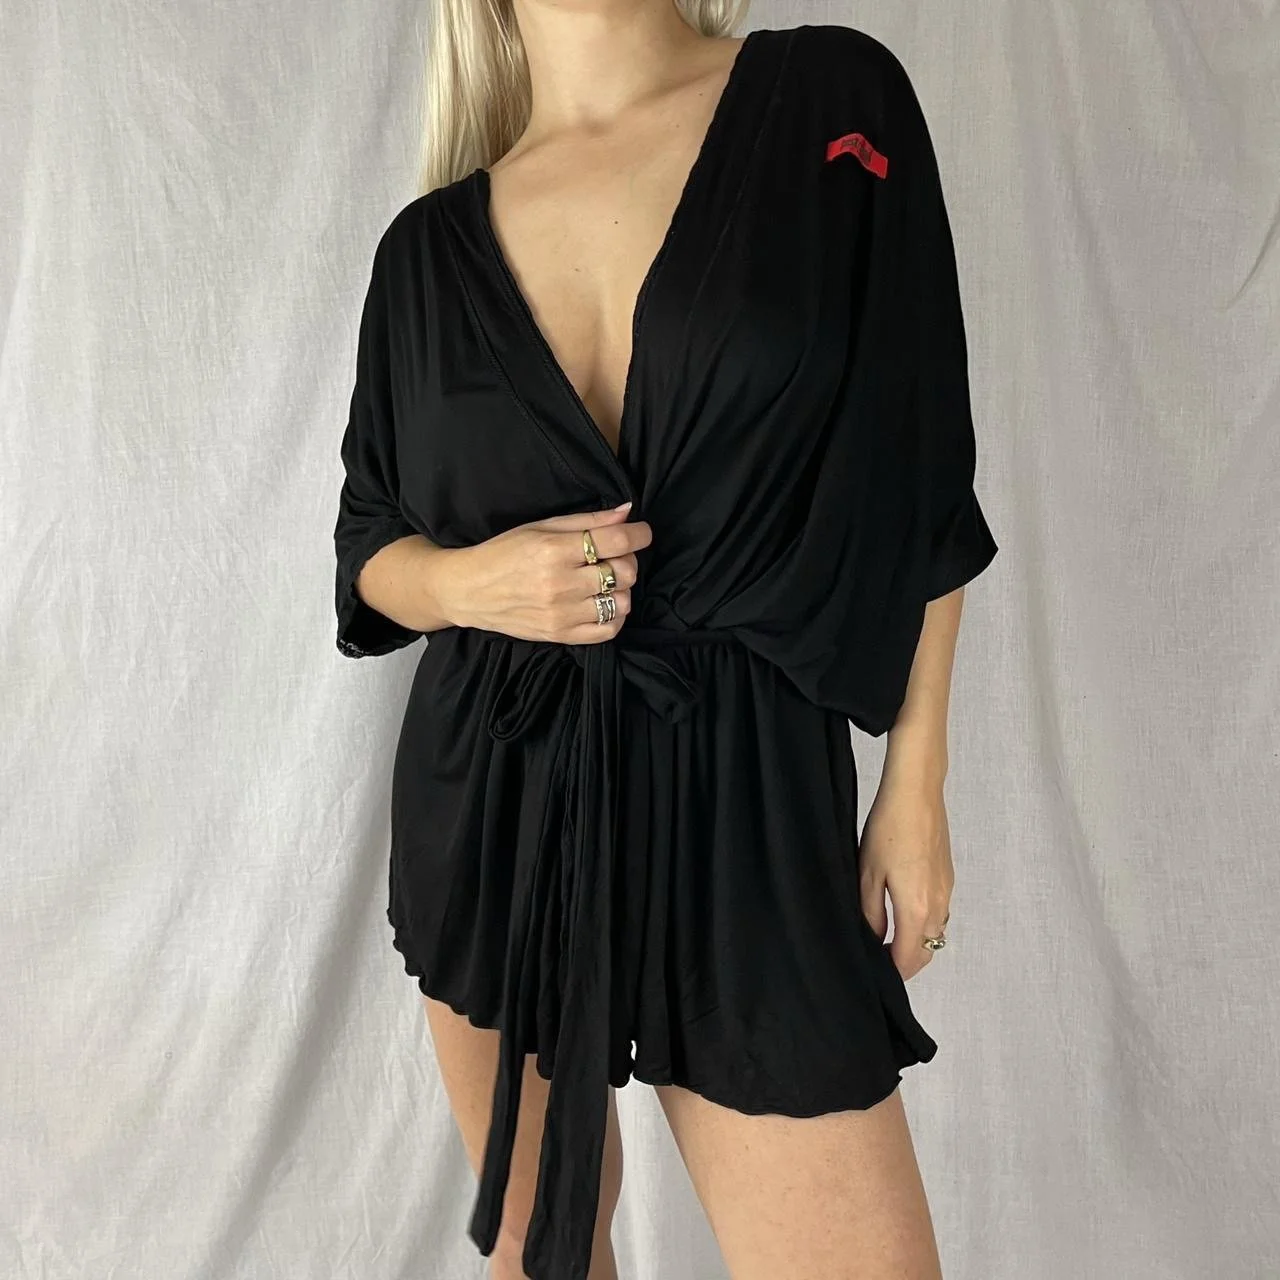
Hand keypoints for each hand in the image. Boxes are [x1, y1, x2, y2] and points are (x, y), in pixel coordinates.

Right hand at [438, 501, 651, 642]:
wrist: (469, 591)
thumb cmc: (504, 553)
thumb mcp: (541, 526)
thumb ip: (586, 521)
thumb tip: (627, 512)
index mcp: (554, 550)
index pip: (616, 541)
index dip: (639, 534)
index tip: (642, 532)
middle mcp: (560, 583)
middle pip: (625, 572)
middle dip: (628, 560)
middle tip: (614, 556)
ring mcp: (562, 613)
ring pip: (622, 602)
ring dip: (621, 589)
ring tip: (603, 581)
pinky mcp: (560, 635)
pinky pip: (608, 631)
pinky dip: (614, 616)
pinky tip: (601, 603)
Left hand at [857, 777, 953, 980]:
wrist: (917, 793)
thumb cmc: (888, 829)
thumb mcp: (868, 874)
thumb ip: (871, 913)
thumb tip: (875, 939)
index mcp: (916, 910)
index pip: (909, 960)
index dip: (891, 971)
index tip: (874, 970)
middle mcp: (938, 906)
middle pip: (927, 952)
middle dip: (905, 961)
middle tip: (879, 956)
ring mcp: (947, 891)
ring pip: (935, 932)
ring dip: (916, 941)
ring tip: (888, 933)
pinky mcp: (948, 877)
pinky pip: (939, 912)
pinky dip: (924, 922)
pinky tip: (902, 907)